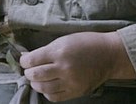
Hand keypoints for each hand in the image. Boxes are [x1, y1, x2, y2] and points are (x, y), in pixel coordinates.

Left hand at [20, 31, 134, 101]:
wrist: (110, 54)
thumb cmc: (88, 43)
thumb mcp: (66, 40)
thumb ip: (46, 50)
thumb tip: (27, 57)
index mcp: (60, 51)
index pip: (32, 60)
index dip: (24, 61)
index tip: (25, 60)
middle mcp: (64, 67)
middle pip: (35, 75)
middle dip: (29, 73)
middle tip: (31, 70)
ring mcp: (70, 81)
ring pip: (43, 88)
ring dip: (37, 83)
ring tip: (39, 78)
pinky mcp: (76, 91)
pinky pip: (54, 97)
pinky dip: (48, 92)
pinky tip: (50, 85)